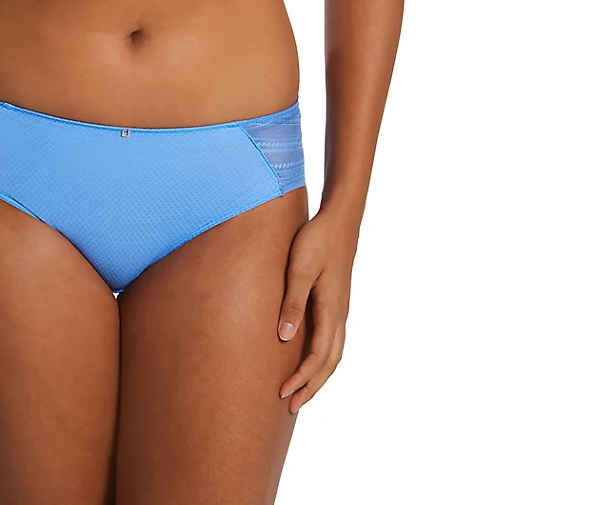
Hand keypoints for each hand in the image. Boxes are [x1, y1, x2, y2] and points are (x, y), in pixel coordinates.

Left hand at [277, 209, 357, 412]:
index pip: (319, 356)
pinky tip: (309, 358)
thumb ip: (293, 302)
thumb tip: (285, 337)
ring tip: (300, 391)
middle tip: (291, 406)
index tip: (283, 394)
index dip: (302, 378)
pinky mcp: (337, 301)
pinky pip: (332, 339)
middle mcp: (340, 314)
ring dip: (318, 375)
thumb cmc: (316, 240)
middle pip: (330, 362)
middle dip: (312, 386)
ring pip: (334, 353)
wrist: (339, 219)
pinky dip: (322, 357)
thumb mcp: (299, 269)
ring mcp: (341, 308)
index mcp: (331, 309)